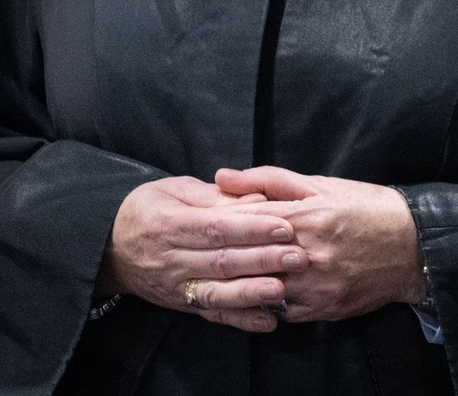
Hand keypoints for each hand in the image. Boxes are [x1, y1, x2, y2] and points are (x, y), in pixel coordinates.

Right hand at [100, 175, 310, 333]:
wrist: (108, 248)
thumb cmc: (148, 209)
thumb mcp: (175, 189)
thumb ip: (215, 195)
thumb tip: (255, 199)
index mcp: (170, 224)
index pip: (216, 228)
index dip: (251, 228)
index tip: (285, 227)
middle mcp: (171, 259)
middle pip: (221, 261)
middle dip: (262, 259)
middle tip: (297, 257)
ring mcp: (175, 286)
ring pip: (216, 292)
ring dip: (252, 293)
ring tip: (282, 290)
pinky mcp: (180, 304)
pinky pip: (211, 314)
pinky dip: (240, 319)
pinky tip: (267, 320)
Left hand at [215, 166, 425, 322]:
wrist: (413, 244)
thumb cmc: (367, 206)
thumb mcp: (323, 185)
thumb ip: (270, 180)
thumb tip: (223, 176)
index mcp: (307, 217)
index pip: (245, 221)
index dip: (219, 221)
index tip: (203, 220)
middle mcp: (308, 254)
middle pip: (247, 259)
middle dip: (224, 254)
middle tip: (204, 252)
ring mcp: (316, 286)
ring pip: (260, 290)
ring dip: (242, 281)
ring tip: (226, 274)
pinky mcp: (323, 309)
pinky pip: (281, 311)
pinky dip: (266, 302)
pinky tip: (259, 291)